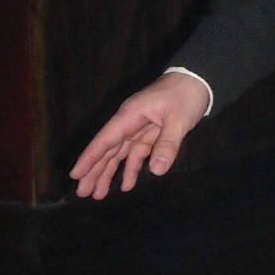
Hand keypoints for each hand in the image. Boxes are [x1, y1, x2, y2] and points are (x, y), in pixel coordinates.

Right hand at [69, 71, 209, 199]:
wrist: (198, 80)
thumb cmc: (186, 95)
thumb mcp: (179, 119)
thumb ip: (167, 144)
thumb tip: (156, 171)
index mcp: (130, 115)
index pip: (105, 140)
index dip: (89, 158)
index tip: (76, 174)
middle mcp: (129, 123)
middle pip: (107, 150)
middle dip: (94, 171)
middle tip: (82, 193)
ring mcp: (138, 128)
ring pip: (118, 154)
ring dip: (108, 173)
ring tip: (98, 195)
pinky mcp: (150, 133)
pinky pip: (136, 153)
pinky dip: (130, 169)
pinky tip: (126, 185)